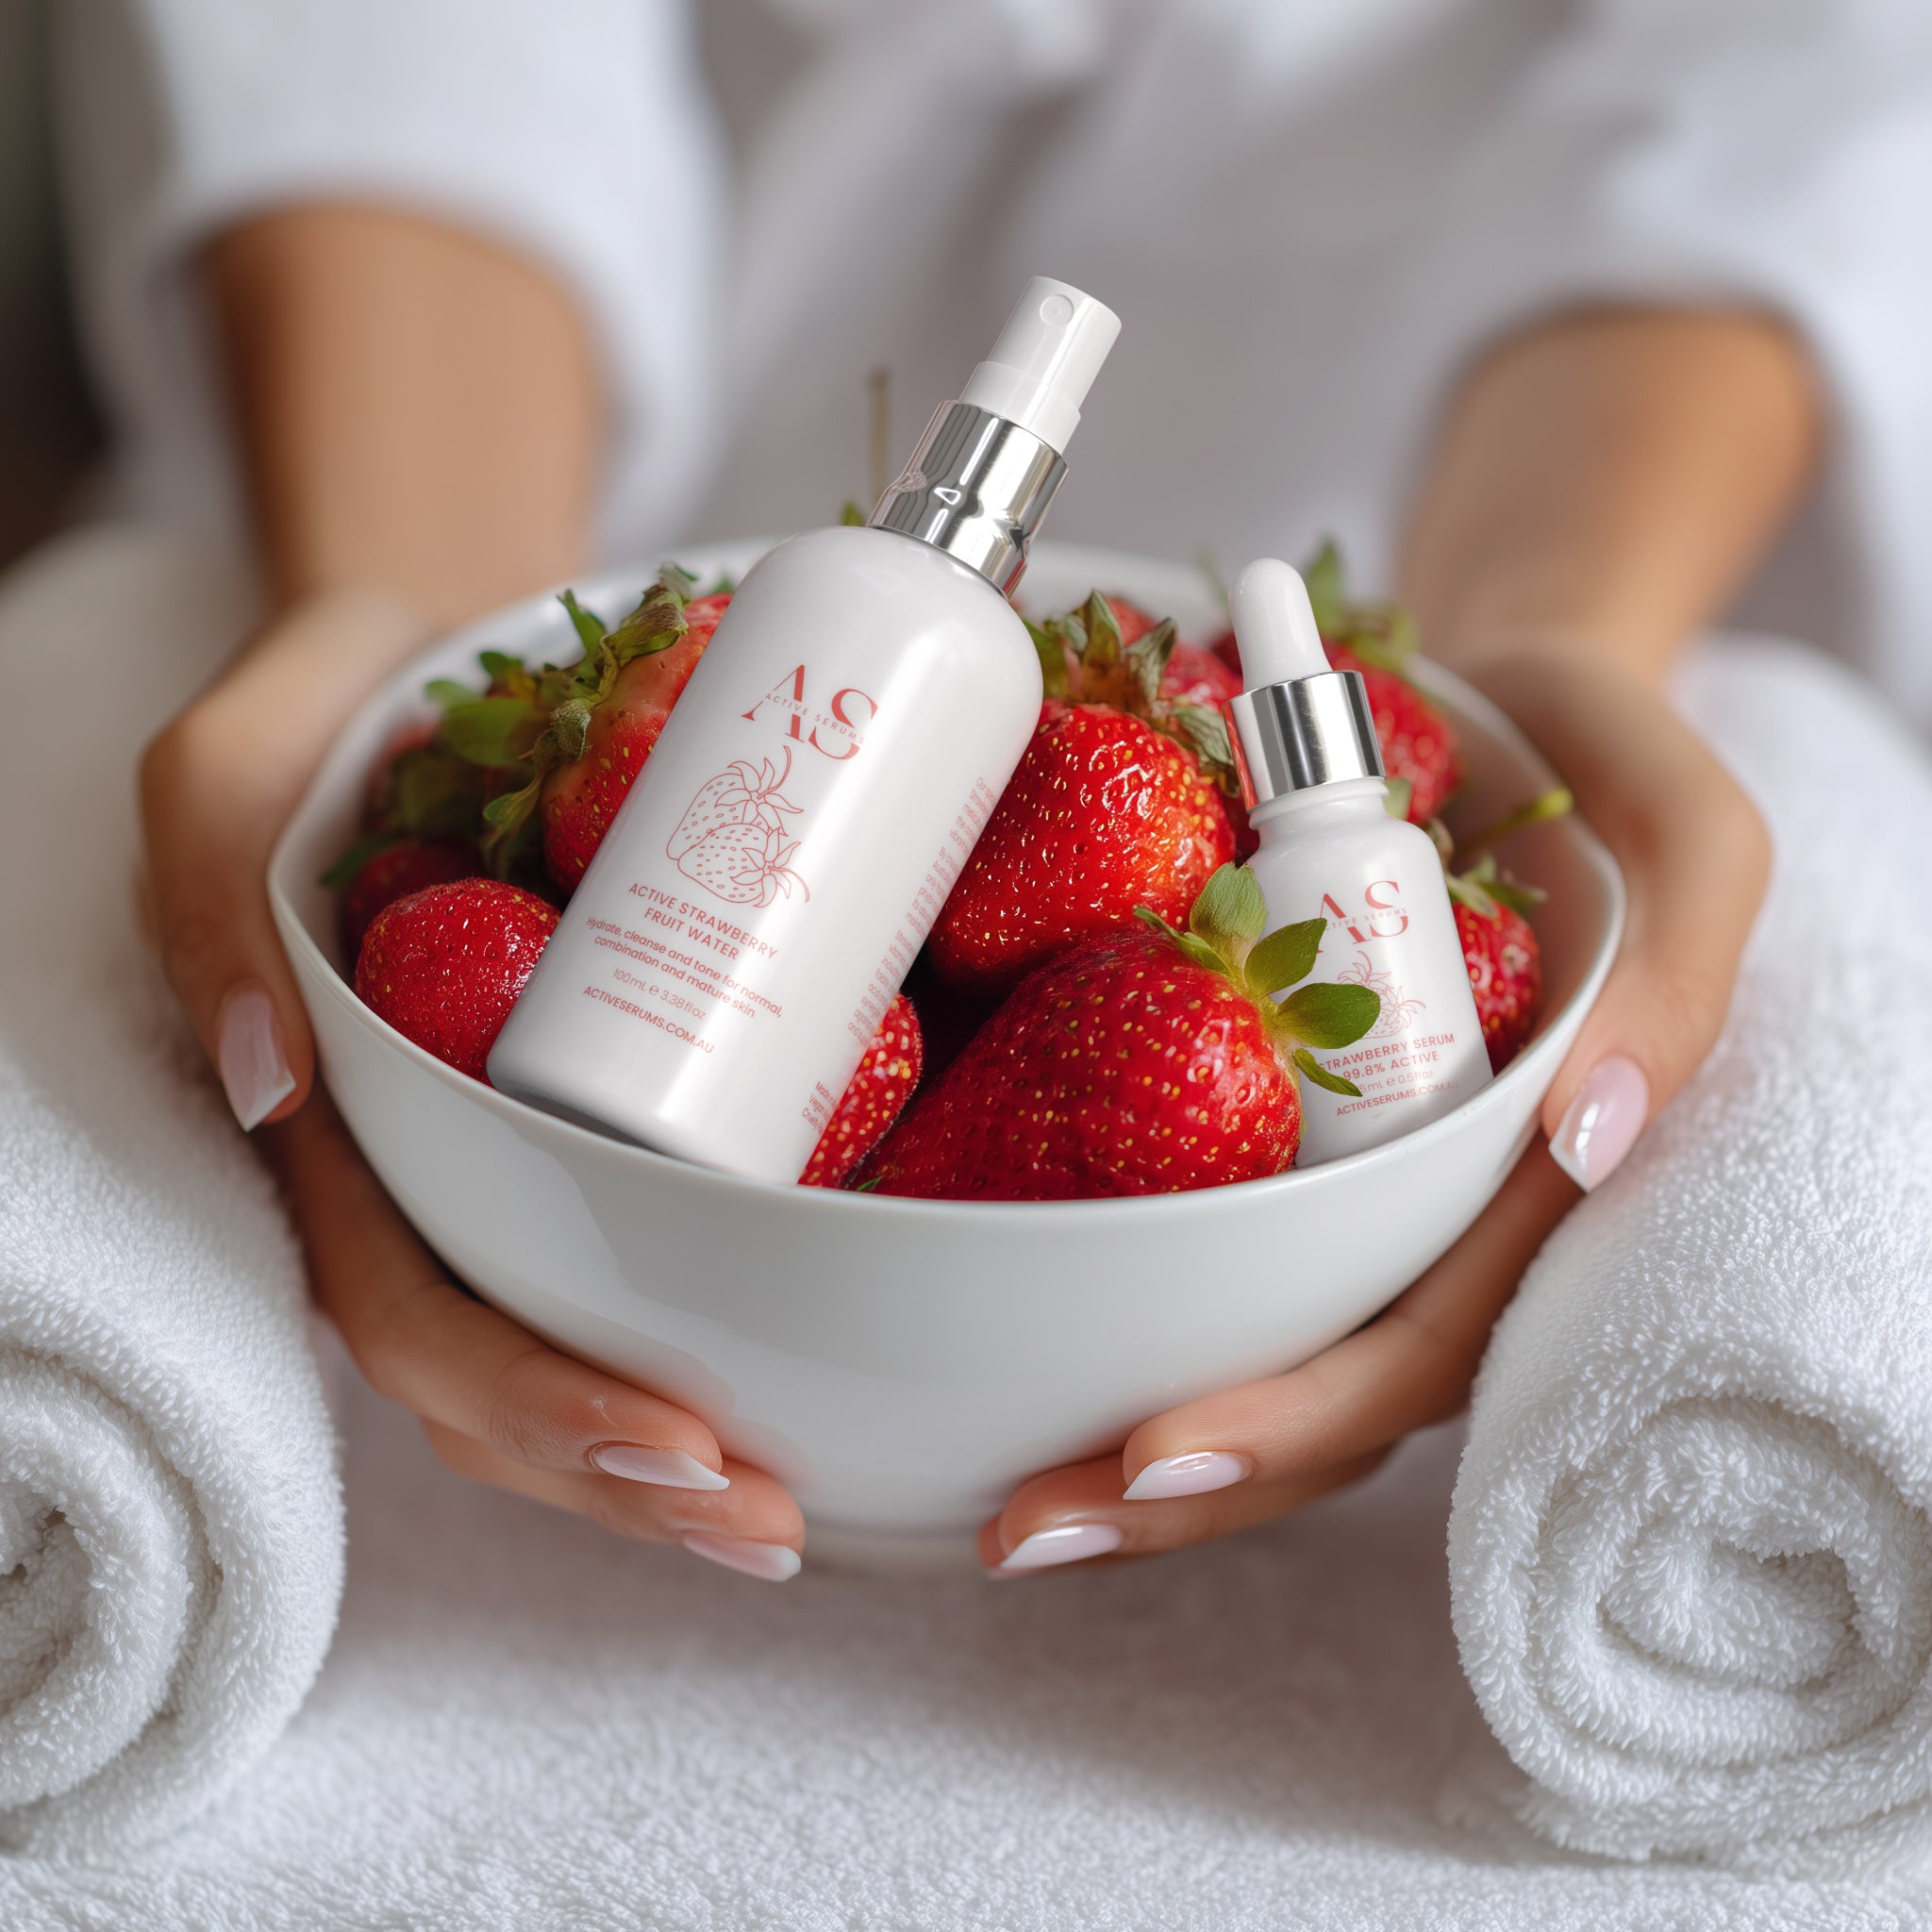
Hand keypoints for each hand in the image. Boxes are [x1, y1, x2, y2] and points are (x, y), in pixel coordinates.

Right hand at [141, 595, 805, 1577]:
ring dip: (673, 1467)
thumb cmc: (333, 719)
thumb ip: (214, 889)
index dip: (533, 1400)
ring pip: (572, 1354)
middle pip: (503, 1382)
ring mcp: (503, 1166)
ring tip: (797, 1515)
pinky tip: (816, 1390)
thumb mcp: (231, 773)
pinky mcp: (589, 1127)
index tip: (681, 1442)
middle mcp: (416, 1182)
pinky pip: (639, 1262)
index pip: (413, 1314)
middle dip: (630, 1478)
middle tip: (775, 1521)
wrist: (445, 663)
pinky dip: (716, 1344)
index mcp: (331, 1137)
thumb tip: (275, 1085)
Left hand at [979, 649, 1769, 1573]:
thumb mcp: (1688, 845)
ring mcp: (1333, 1181)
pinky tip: (974, 1324)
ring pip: (1229, 1345)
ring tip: (986, 1489)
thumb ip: (1670, 984)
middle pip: (1302, 1396)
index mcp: (1522, 1193)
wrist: (1488, 696)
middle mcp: (1418, 1217)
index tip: (1149, 1454)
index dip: (1291, 1423)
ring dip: (1110, 1439)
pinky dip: (1090, 1292)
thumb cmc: (1600, 770)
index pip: (1410, 1349)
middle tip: (1021, 1521)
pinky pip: (1175, 1228)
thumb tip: (1584, 1136)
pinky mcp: (1252, 1121)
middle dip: (1166, 1483)